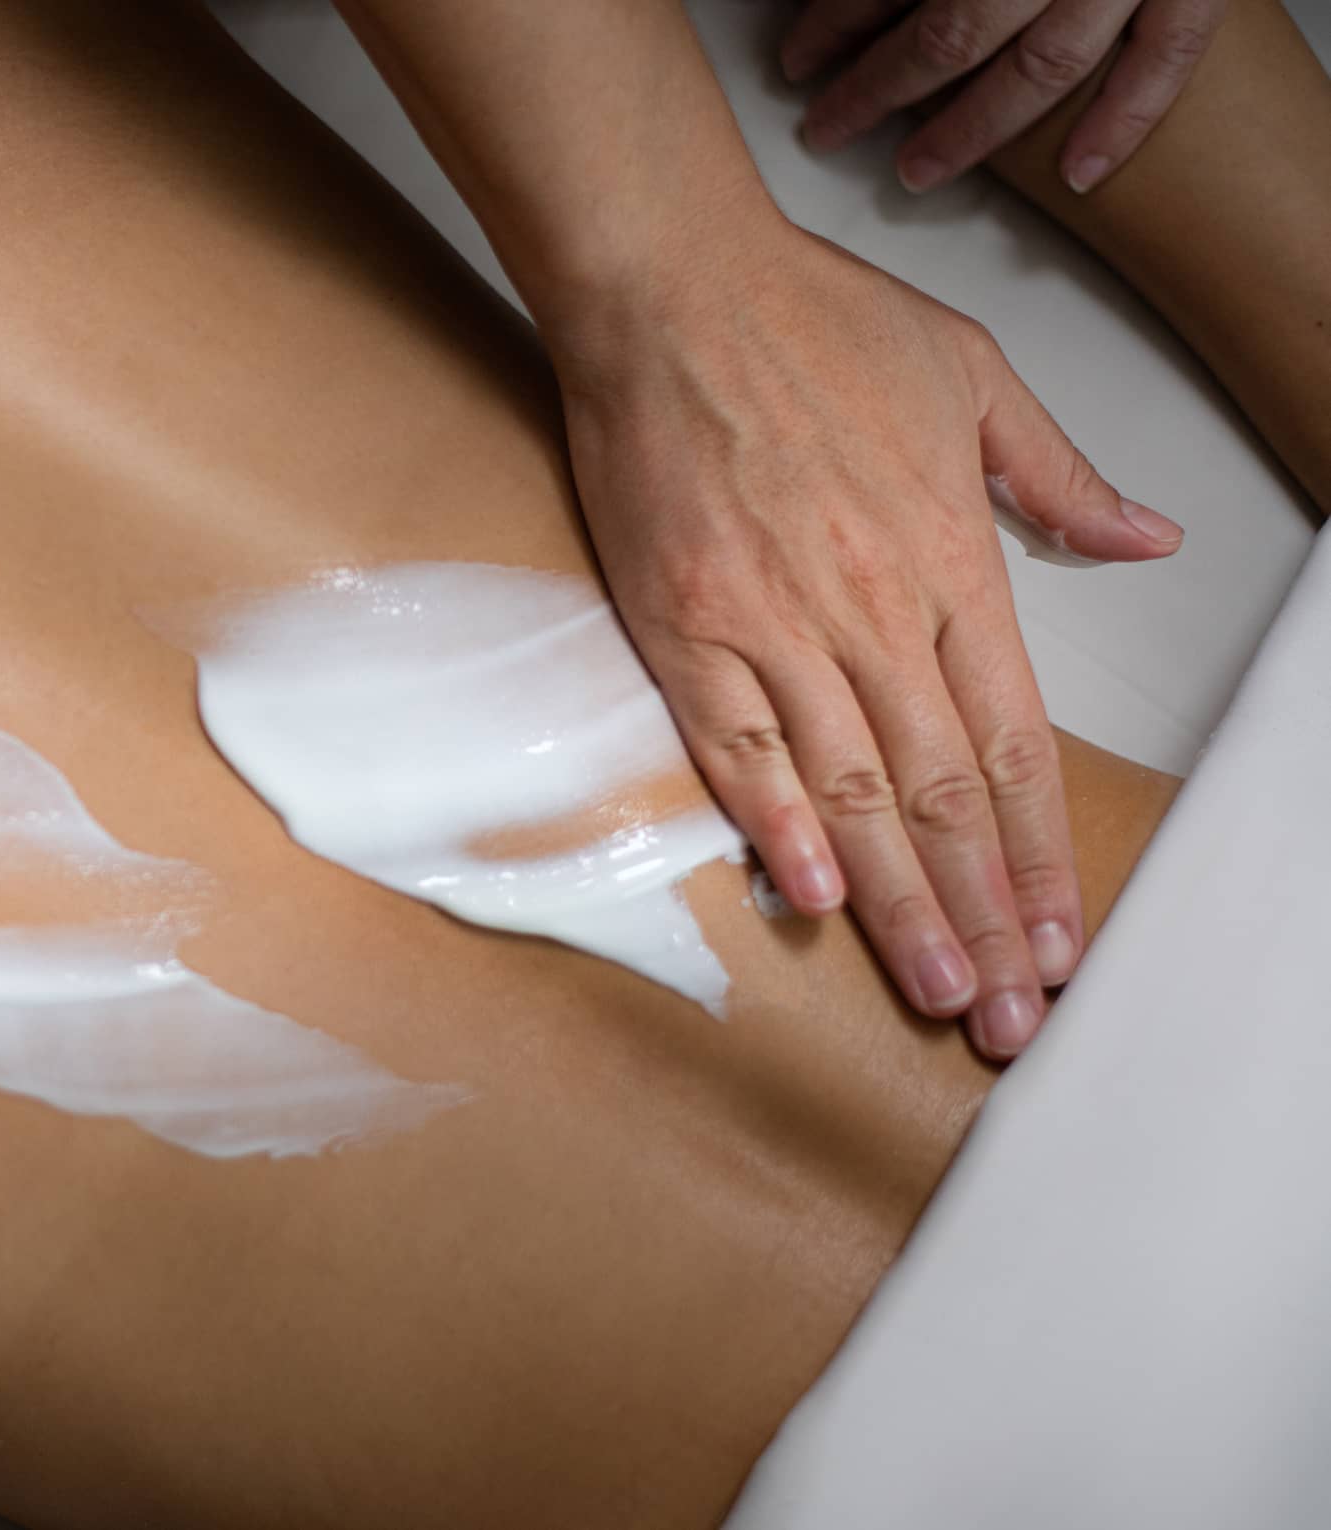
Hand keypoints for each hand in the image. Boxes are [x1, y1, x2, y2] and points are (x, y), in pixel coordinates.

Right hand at [545, 218, 1182, 1057]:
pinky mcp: (685, 627)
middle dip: (981, 911)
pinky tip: (811, 896)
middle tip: (1003, 1010)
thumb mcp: (973, 374)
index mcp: (949, 559)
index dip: (1038, 852)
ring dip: (898, 900)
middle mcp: (870, 610)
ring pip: (852, 789)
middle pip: (941, 792)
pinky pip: (736, 745)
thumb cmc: (813, 323)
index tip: (1055, 936)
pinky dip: (776, 823)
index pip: (1011, 741)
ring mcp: (772, 625)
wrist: (672, 290)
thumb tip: (1145, 539)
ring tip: (933, 987)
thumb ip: (1060, 476)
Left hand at [782, 0, 1227, 193]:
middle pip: (954, 33)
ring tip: (913, 170)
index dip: (835, 22)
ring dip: (970, 130)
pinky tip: (1079, 174)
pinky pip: (1167, 54)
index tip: (798, 58)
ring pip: (1043, 66)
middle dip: (879, 89)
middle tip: (829, 127)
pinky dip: (1126, 118)